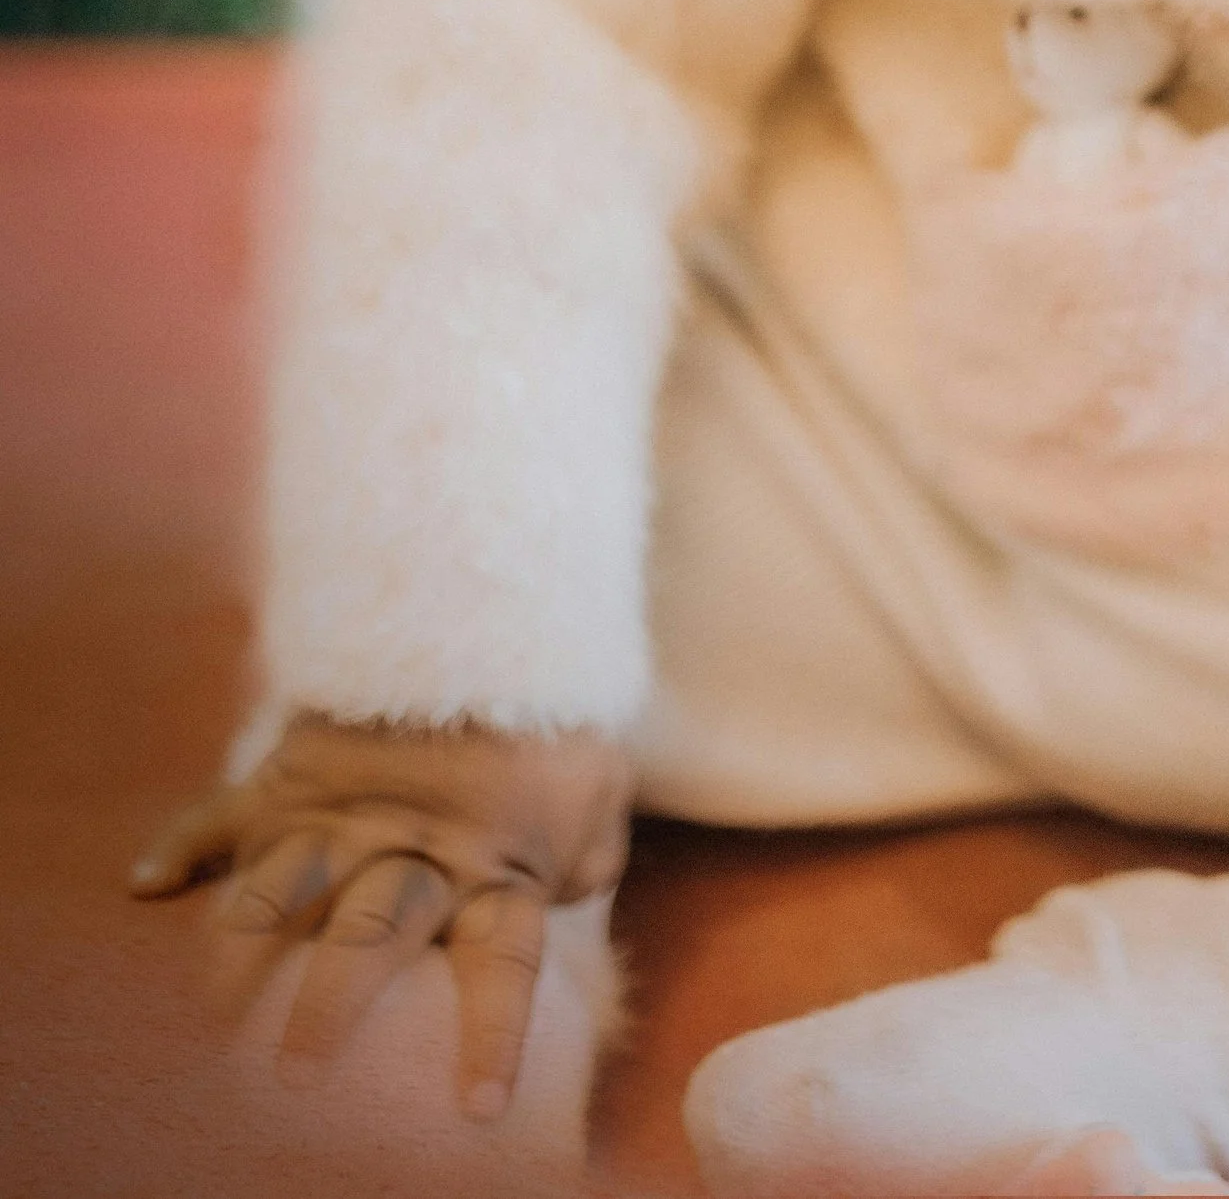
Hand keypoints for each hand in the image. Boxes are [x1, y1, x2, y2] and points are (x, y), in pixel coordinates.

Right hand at [131, 711, 632, 1119]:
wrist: (492, 604)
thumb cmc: (555, 706)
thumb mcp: (596, 787)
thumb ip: (585, 860)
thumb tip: (566, 902)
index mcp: (490, 863)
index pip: (497, 966)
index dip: (490, 1038)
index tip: (477, 1112)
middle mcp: (409, 848)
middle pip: (368, 936)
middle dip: (329, 1007)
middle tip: (291, 1073)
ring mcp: (343, 811)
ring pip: (282, 890)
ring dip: (244, 948)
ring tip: (212, 1008)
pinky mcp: (293, 770)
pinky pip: (225, 811)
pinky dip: (183, 841)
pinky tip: (145, 881)